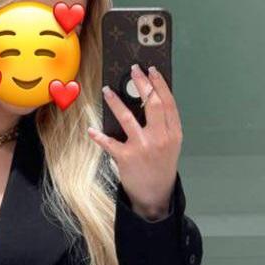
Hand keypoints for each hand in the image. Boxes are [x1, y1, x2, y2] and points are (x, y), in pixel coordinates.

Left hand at [88, 64, 182, 219]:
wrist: (155, 195)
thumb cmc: (161, 166)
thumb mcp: (171, 145)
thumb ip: (164, 125)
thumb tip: (149, 99)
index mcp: (173, 133)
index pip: (168, 102)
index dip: (159, 84)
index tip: (152, 70)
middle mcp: (160, 137)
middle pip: (151, 104)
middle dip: (141, 83)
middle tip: (133, 70)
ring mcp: (143, 147)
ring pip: (127, 118)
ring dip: (115, 102)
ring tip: (106, 90)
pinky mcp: (126, 157)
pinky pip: (110, 143)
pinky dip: (98, 136)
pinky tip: (91, 130)